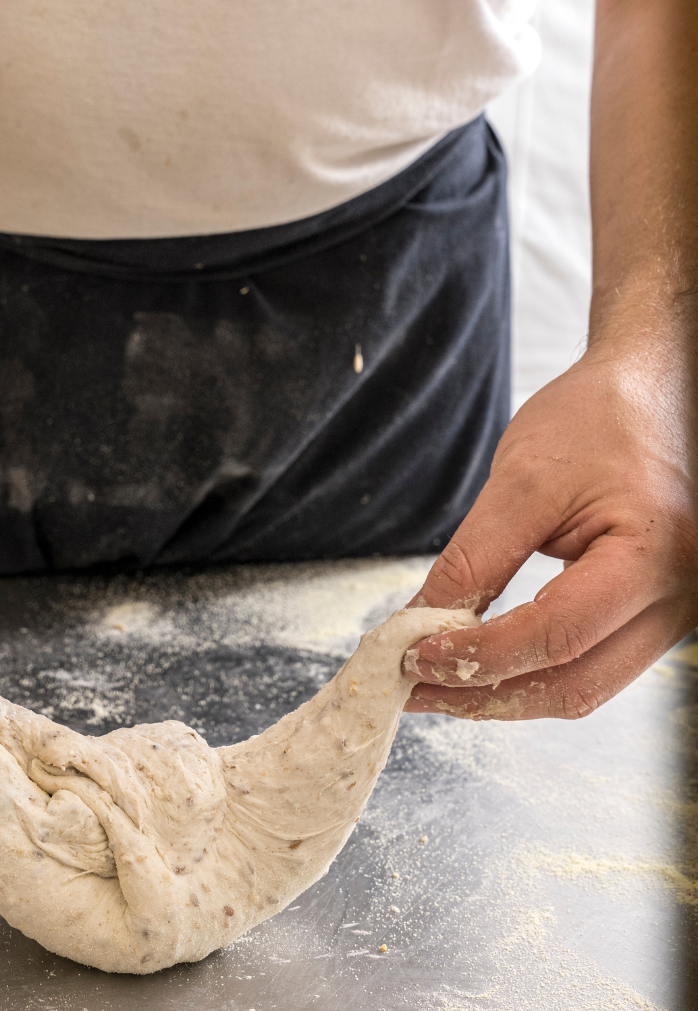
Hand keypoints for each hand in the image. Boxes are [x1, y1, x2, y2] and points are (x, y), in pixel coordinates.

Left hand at [402, 347, 697, 719]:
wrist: (653, 391)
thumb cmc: (597, 420)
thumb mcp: (522, 480)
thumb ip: (473, 558)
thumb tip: (418, 624)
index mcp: (653, 557)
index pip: (555, 635)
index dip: (478, 656)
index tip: (414, 657)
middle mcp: (679, 599)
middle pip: (574, 684)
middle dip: (485, 694)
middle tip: (414, 687)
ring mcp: (672, 613)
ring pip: (582, 687)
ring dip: (504, 693)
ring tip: (435, 682)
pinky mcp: (651, 614)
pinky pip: (589, 664)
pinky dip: (529, 671)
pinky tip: (479, 663)